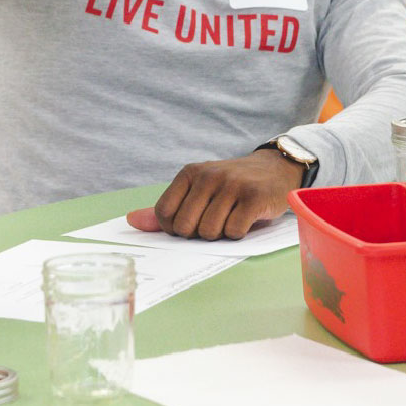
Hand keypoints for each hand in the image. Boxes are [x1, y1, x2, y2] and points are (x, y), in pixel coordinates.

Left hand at [132, 149, 304, 239]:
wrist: (274, 170)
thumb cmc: (229, 186)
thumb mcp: (196, 190)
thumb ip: (166, 209)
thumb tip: (132, 221)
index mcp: (189, 174)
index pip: (163, 213)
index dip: (174, 228)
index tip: (190, 224)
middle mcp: (208, 176)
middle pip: (185, 227)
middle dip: (198, 234)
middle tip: (213, 222)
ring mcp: (232, 185)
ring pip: (210, 231)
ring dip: (220, 235)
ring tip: (230, 219)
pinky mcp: (254, 198)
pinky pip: (234, 231)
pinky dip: (238, 234)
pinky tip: (245, 220)